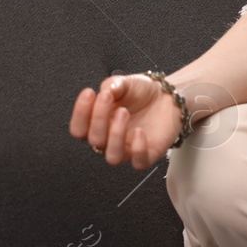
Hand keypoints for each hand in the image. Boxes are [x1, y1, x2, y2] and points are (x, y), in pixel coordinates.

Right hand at [70, 73, 184, 170]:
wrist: (168, 95)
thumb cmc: (142, 92)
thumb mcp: (125, 82)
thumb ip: (113, 85)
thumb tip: (106, 90)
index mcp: (98, 124)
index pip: (79, 129)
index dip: (80, 113)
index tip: (89, 92)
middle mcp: (110, 139)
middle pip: (94, 140)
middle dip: (98, 118)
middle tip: (108, 97)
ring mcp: (128, 149)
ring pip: (113, 157)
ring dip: (115, 135)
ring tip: (123, 112)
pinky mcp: (148, 154)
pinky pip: (139, 163)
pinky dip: (138, 149)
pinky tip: (140, 131)